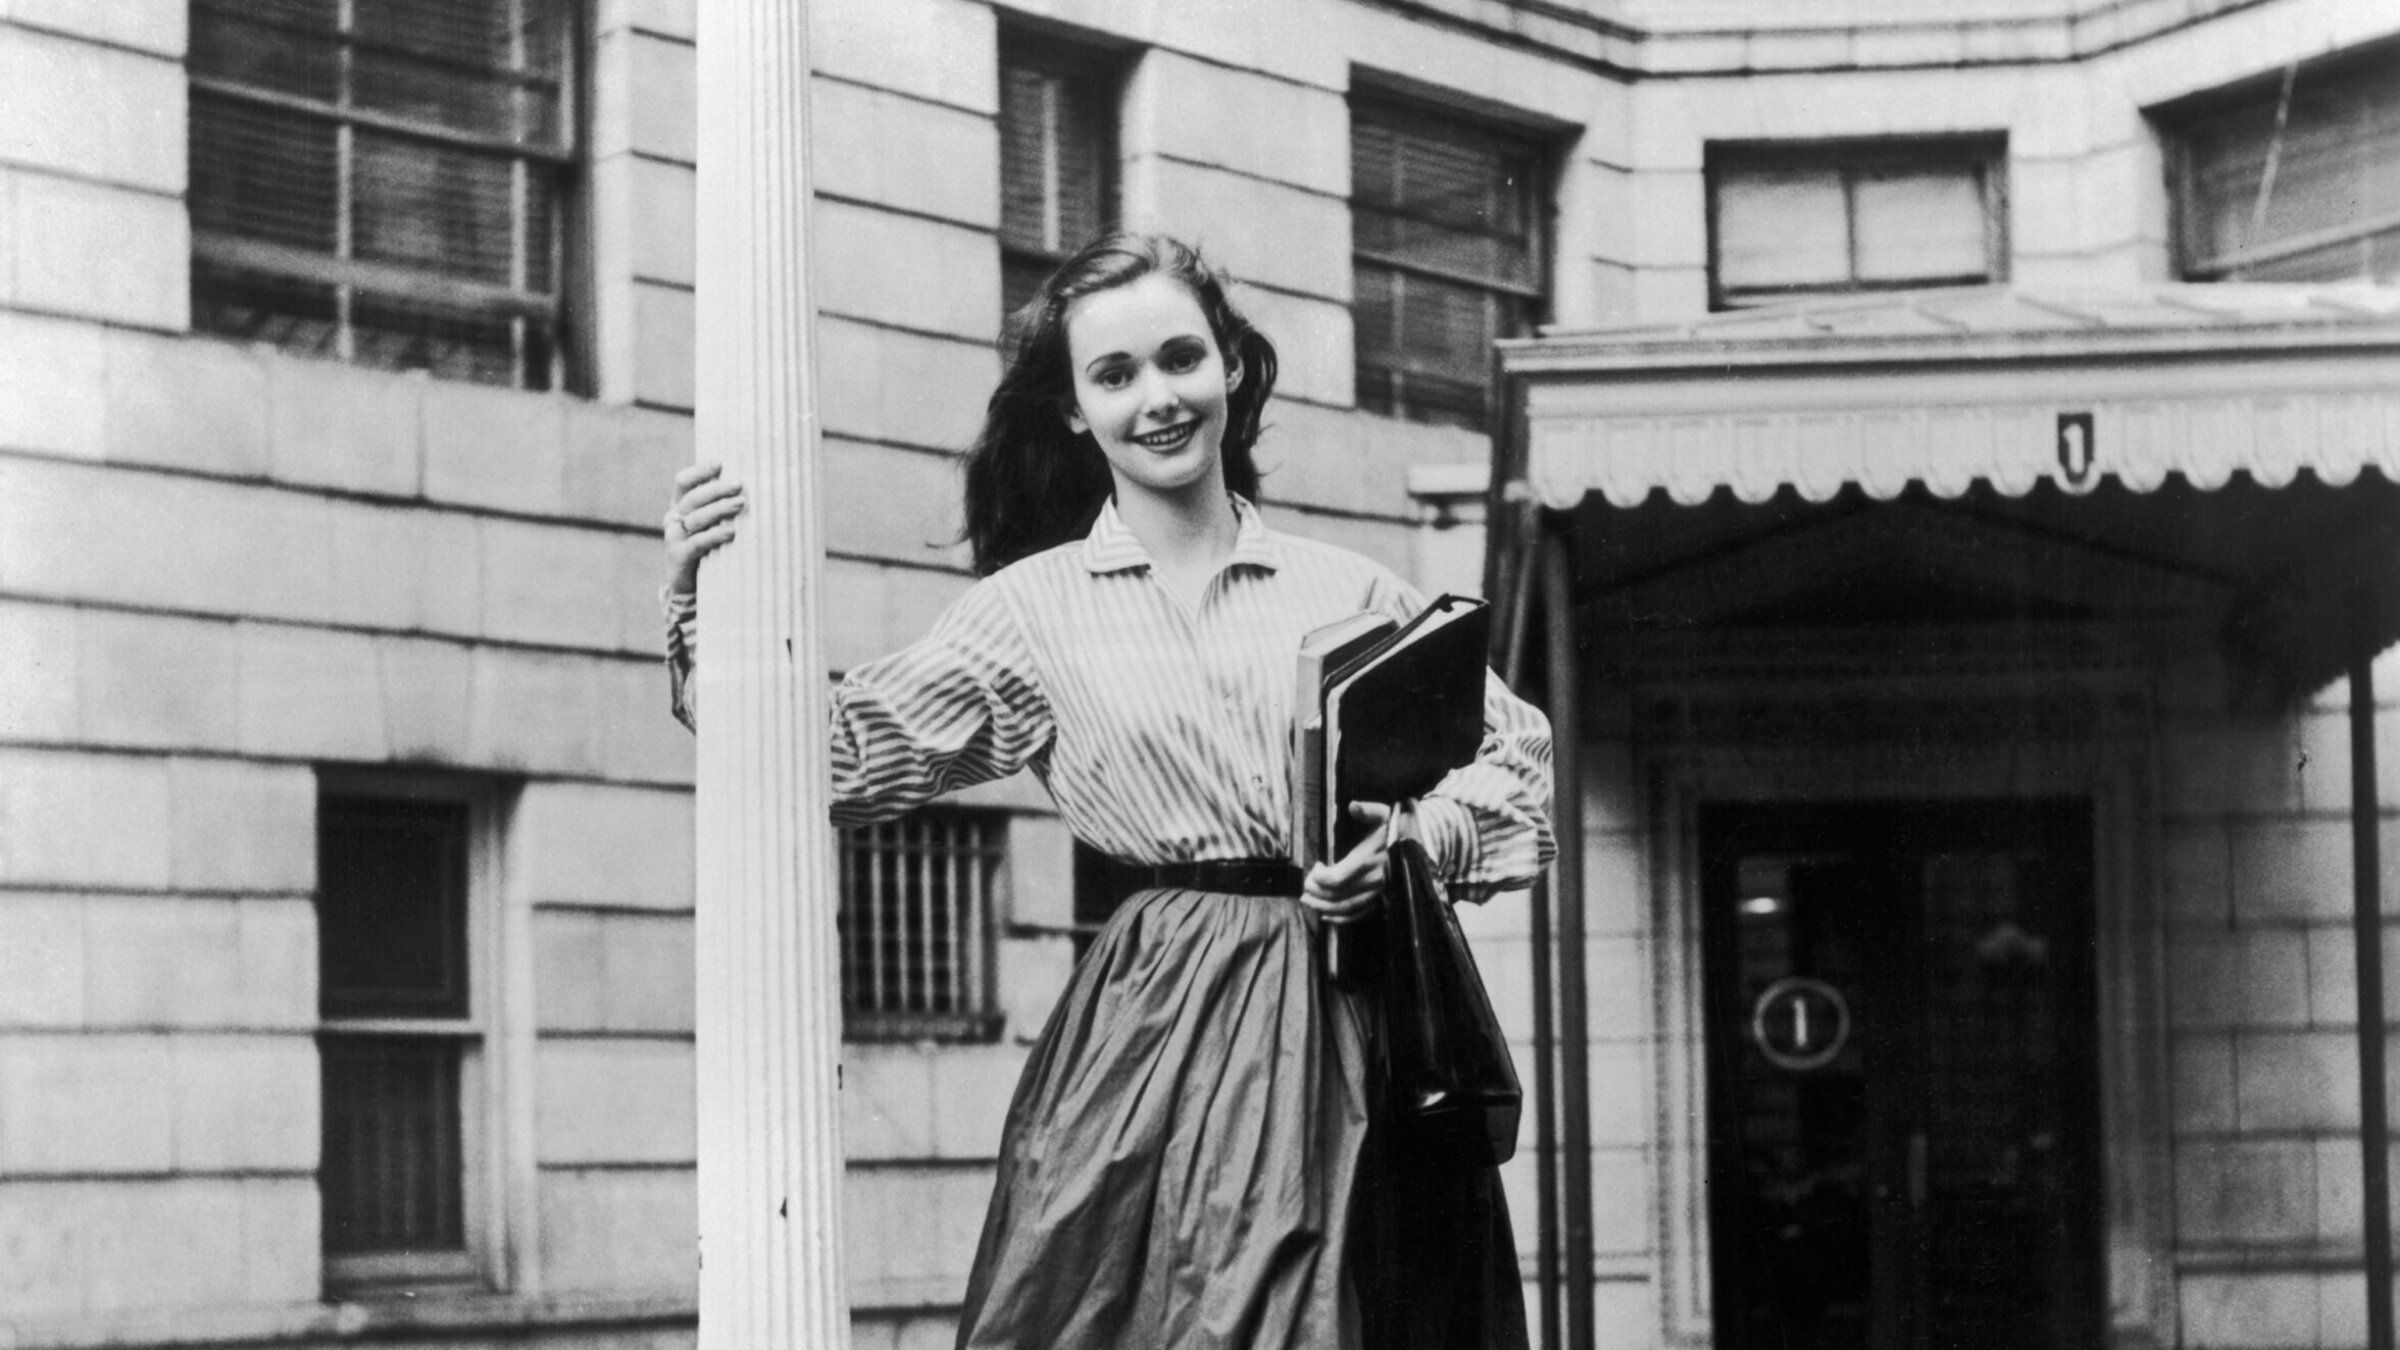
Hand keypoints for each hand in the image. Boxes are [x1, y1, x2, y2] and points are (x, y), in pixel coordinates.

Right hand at [664, 462, 746, 595]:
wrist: (691, 589)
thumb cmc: (711, 551)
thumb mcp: (715, 526)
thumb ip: (724, 509)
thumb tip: (754, 490)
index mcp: (680, 506)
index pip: (683, 482)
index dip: (699, 471)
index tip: (720, 463)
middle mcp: (674, 518)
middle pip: (693, 498)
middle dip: (716, 489)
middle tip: (739, 485)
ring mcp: (674, 537)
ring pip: (696, 517)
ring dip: (719, 509)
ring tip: (740, 504)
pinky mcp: (678, 556)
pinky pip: (697, 542)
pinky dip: (714, 536)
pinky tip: (731, 533)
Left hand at [1301, 802, 1392, 925]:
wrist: (1422, 844)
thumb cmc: (1397, 827)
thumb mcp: (1384, 814)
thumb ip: (1368, 810)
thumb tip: (1353, 806)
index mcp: (1369, 859)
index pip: (1337, 878)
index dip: (1319, 877)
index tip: (1316, 866)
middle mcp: (1374, 879)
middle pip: (1336, 895)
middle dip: (1316, 891)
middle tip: (1305, 884)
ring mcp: (1378, 892)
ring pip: (1345, 907)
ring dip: (1323, 906)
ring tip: (1307, 900)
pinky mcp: (1381, 899)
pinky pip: (1359, 914)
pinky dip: (1341, 918)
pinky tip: (1326, 915)